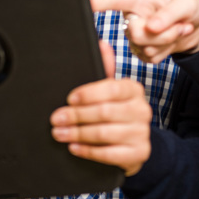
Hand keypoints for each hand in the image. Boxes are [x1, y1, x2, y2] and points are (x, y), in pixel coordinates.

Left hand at [50, 41, 151, 175]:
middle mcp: (142, 109)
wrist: (134, 143)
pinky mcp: (139, 153)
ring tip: (59, 133)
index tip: (69, 98)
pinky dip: (88, 151)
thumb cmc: (117, 112)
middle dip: (76, 116)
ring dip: (78, 133)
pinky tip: (74, 147)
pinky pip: (109, 154)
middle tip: (56, 119)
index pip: (111, 88)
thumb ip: (105, 69)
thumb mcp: (110, 91)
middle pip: (104, 112)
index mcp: (133, 89)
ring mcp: (142, 132)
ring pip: (104, 133)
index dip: (88, 93)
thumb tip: (100, 44)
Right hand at [91, 0, 198, 63]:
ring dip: (168, 41)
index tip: (87, 4)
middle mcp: (132, 17)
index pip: (116, 0)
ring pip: (144, 48)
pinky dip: (167, 52)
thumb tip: (151, 27)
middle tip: (180, 25)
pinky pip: (150, 59)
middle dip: (162, 34)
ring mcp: (136, 37)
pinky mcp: (143, 52)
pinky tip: (174, 40)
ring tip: (181, 29)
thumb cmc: (190, 7)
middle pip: (134, 33)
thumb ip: (169, 14)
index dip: (101, 2)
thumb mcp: (187, 4)